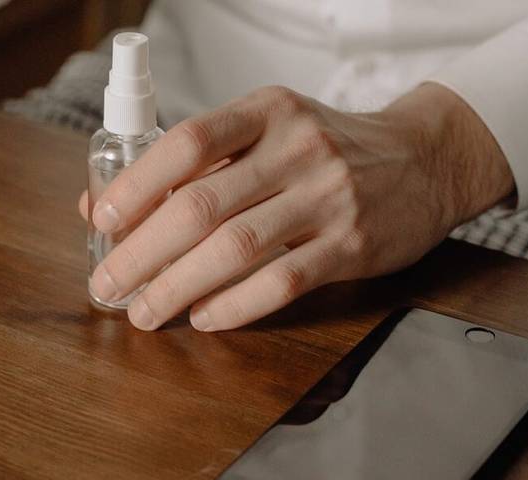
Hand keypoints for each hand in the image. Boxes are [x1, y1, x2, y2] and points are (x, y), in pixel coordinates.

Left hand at [82, 84, 513, 330]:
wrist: (425, 159)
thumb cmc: (328, 150)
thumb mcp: (268, 133)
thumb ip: (197, 166)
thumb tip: (104, 204)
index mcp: (266, 112)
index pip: (187, 143)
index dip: (136, 184)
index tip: (102, 221)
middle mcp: (297, 149)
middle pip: (201, 206)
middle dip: (141, 253)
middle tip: (107, 286)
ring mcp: (328, 197)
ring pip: (235, 249)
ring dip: (177, 287)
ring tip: (143, 312)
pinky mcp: (352, 245)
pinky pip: (282, 282)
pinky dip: (235, 306)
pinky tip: (204, 318)